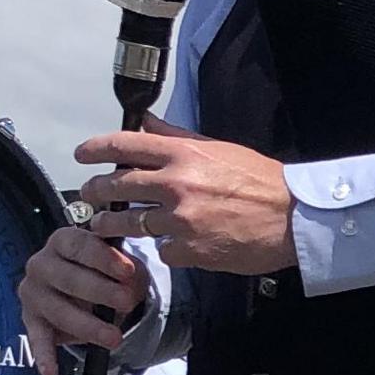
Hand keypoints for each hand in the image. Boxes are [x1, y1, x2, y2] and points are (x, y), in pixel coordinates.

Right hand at [18, 223, 150, 374]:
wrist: (84, 286)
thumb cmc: (102, 269)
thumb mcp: (117, 263)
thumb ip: (123, 268)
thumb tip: (130, 279)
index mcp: (62, 241)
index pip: (79, 245)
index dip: (104, 258)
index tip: (127, 271)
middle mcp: (41, 264)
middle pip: (68, 278)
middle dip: (100, 291)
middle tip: (126, 302)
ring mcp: (33, 292)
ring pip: (58, 310)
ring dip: (87, 326)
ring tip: (113, 337)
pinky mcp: (30, 318)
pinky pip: (36, 338)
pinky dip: (43, 356)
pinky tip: (51, 372)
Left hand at [78, 125, 294, 277]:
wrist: (293, 217)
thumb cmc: (260, 181)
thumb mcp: (218, 148)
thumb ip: (177, 137)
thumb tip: (146, 123)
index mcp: (183, 154)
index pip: (125, 145)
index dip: (95, 149)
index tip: (82, 155)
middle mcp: (176, 184)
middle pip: (116, 186)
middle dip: (95, 191)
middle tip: (89, 195)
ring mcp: (180, 220)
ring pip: (129, 222)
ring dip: (112, 223)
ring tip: (106, 224)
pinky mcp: (188, 251)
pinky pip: (159, 250)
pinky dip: (162, 248)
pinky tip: (169, 244)